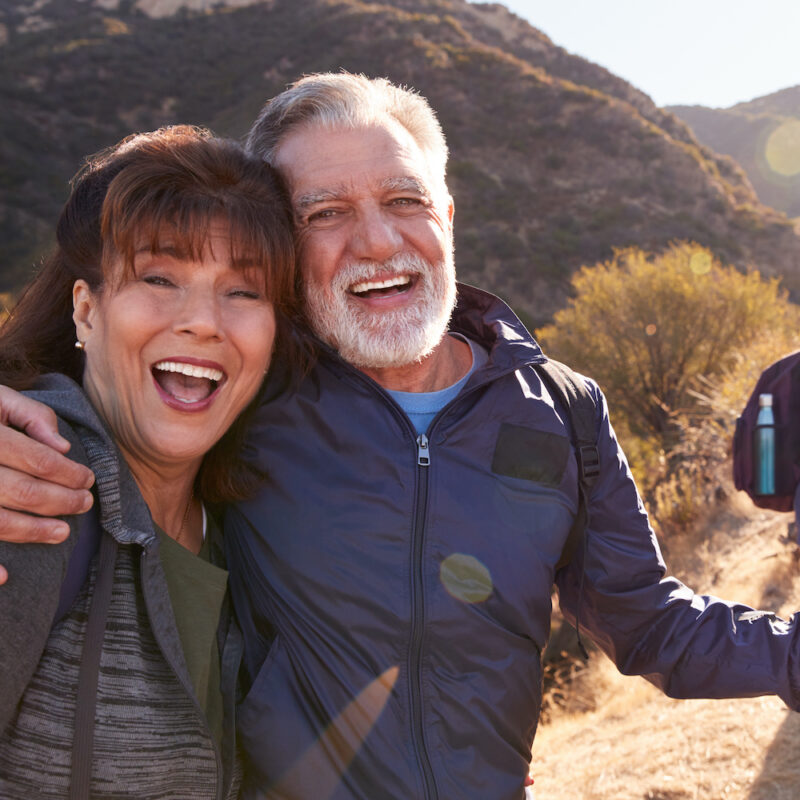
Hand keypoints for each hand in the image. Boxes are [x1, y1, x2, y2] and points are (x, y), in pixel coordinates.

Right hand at [0, 386, 94, 583]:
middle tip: (85, 504)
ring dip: (34, 531)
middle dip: (62, 501)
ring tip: (63, 531)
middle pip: (24, 492)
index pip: (39, 460)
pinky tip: (6, 576)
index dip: (70, 474)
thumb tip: (63, 448)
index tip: (89, 479)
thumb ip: (33, 415)